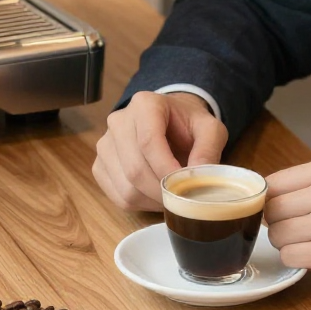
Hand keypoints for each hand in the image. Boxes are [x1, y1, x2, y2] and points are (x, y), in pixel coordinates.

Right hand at [92, 90, 227, 210]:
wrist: (169, 122)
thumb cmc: (188, 125)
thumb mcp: (210, 130)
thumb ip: (209, 150)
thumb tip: (199, 178)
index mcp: (145, 105)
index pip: (149, 142)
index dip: (166, 170)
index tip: (184, 187)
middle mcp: (118, 121)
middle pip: (135, 168)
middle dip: (161, 191)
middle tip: (182, 198)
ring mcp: (105, 145)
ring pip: (125, 187)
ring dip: (152, 200)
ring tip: (171, 197)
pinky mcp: (100, 166)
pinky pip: (118, 196)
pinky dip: (140, 204)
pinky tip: (155, 197)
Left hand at [263, 159, 310, 286]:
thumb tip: (272, 195)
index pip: (274, 183)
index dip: (270, 200)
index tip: (279, 211)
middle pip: (271, 210)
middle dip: (278, 223)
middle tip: (297, 230)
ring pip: (277, 235)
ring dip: (288, 243)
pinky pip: (290, 257)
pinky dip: (297, 260)